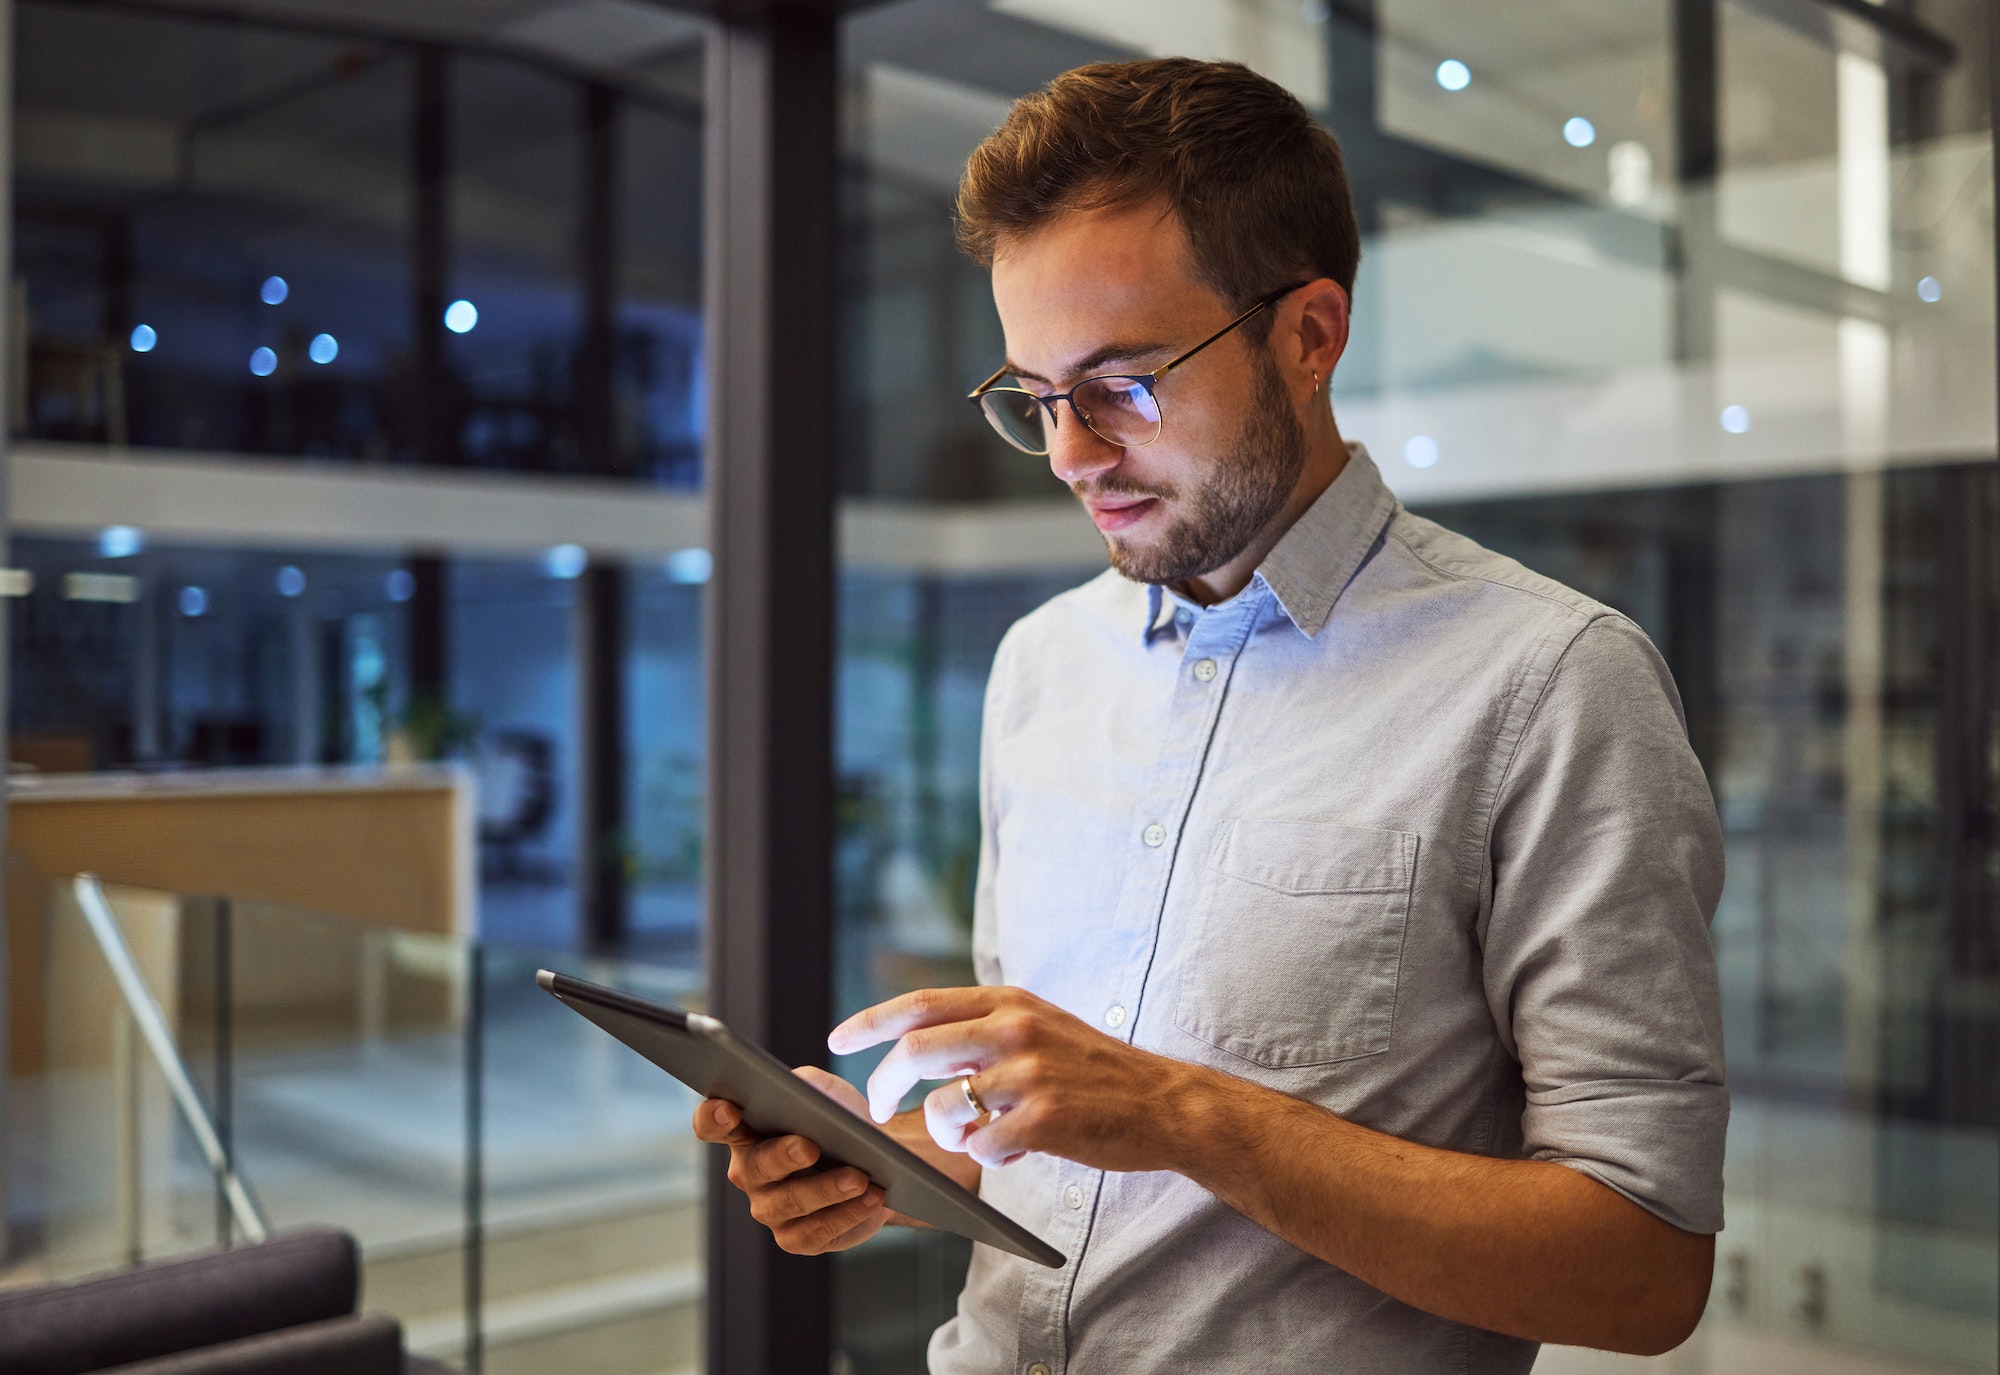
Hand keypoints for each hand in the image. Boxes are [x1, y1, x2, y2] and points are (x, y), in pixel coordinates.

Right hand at [691, 1066, 890, 1254]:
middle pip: (754, 1167)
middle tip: (809, 1147)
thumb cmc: (842, 1120)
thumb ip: (805, 1084)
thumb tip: (796, 1090)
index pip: (712, 1125)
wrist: (880, 1158)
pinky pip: (815, 1231)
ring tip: (859, 1178)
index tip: (729, 1109)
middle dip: (782, 1156)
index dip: (713, 1117)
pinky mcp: (796, 1238)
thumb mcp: (826, 1091)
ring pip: (790, 1202)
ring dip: (826, 1189)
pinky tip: (871, 1198)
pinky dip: (847, 1214)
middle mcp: (749, 1172)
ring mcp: (770, 1208)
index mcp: (746, 1132)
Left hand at [828, 986, 1196, 1172]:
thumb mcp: (1041, 1027)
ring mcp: (1030, 1074)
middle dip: (886, 1086)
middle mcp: (1015, 1029)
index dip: (870, 1022)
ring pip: (943, 1107)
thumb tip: (916, 1046)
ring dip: (944, 1130)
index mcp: (1009, 1001)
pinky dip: (987, 1156)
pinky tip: (1016, 1150)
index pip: (920, 1004)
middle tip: (880, 1109)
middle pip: (916, 1052)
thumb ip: (985, 1029)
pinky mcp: (1045, 1120)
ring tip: (976, 1134)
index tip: (837, 1040)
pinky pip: (981, 1147)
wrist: (1166, 1103)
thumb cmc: (1095, 1073)